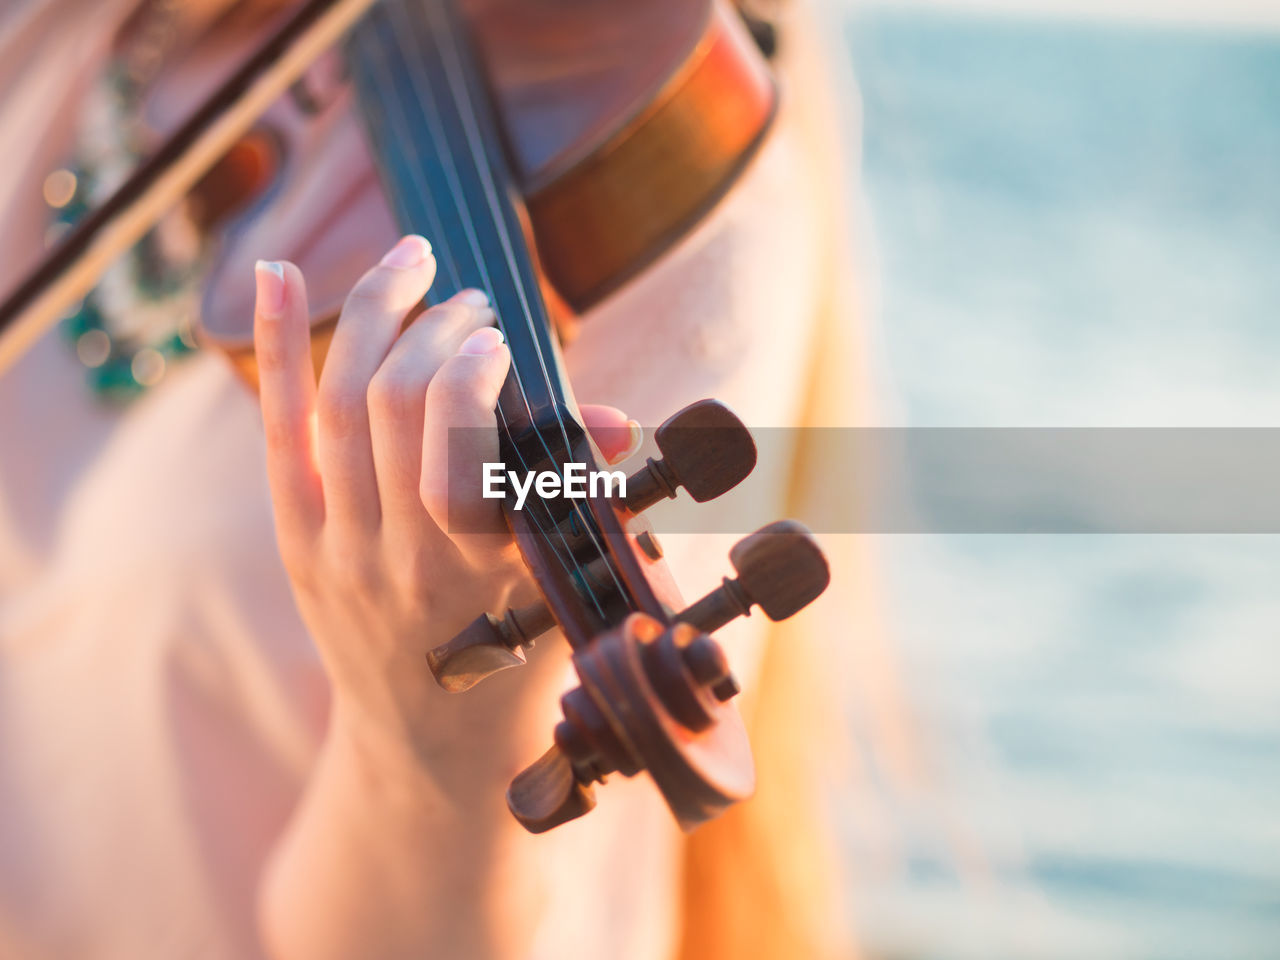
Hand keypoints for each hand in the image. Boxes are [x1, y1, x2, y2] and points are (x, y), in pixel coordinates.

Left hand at [252, 234, 636, 758]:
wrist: (429, 749)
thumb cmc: (517, 663)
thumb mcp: (563, 586)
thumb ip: (580, 498)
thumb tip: (608, 421)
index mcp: (475, 570)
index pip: (455, 443)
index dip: (471, 369)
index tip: (499, 336)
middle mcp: (398, 557)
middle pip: (393, 403)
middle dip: (433, 328)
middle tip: (469, 304)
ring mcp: (337, 550)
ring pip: (338, 403)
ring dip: (373, 315)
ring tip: (411, 266)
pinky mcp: (299, 542)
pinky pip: (281, 431)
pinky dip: (280, 346)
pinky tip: (280, 272)